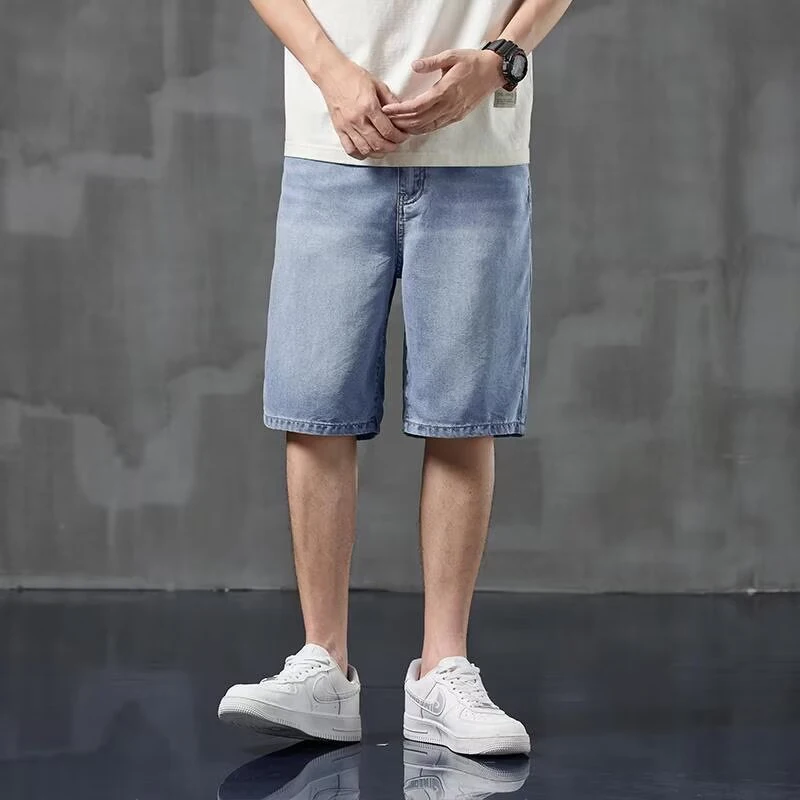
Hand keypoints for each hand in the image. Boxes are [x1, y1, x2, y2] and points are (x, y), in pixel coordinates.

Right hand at [317, 59, 409, 159]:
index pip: (388, 130)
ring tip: (384, 148)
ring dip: (378, 153)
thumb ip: (390, 100)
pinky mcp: (339, 129)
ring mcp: (347, 126)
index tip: (403, 136)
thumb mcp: (377, 84)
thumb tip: (402, 113)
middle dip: (391, 147)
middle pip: (378, 143)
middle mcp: (358, 119)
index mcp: (369, 106)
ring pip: (365, 149)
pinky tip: (368, 151)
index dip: (399, 137)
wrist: (331, 73)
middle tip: (397, 144)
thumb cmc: (354, 76)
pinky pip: (350, 149)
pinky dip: (360, 154)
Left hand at [380, 49, 506, 134]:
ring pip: (427, 127)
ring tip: (396, 126)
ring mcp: (453, 114)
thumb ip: (432, 62)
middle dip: (401, 122)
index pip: (417, 106)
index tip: (387, 110)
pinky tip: (413, 127)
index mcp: (446, 91)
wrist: (493, 72)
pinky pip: (436, 126)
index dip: (400, 110)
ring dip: (410, 128)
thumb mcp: (452, 56)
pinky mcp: (456, 117)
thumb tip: (414, 65)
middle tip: (386, 120)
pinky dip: (422, 129)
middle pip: (419, 120)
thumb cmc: (473, 62)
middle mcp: (449, 106)